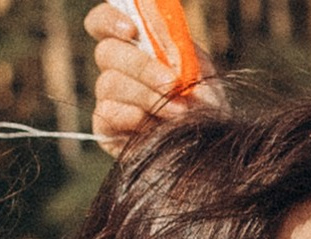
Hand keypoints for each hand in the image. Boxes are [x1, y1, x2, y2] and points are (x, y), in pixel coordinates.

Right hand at [86, 3, 223, 155]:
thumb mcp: (201, 72)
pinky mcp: (105, 128)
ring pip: (108, 83)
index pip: (103, 23)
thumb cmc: (205, 106)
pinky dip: (134, 118)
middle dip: (141, 67)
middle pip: (106, 52)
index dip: (110, 20)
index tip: (133, 30)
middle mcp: (116, 69)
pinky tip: (155, 127)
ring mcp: (108, 99)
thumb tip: (163, 40)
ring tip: (177, 111)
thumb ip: (181, 50)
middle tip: (171, 83)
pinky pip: (108, 113)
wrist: (207, 147)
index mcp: (135, 47)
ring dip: (146, 96)